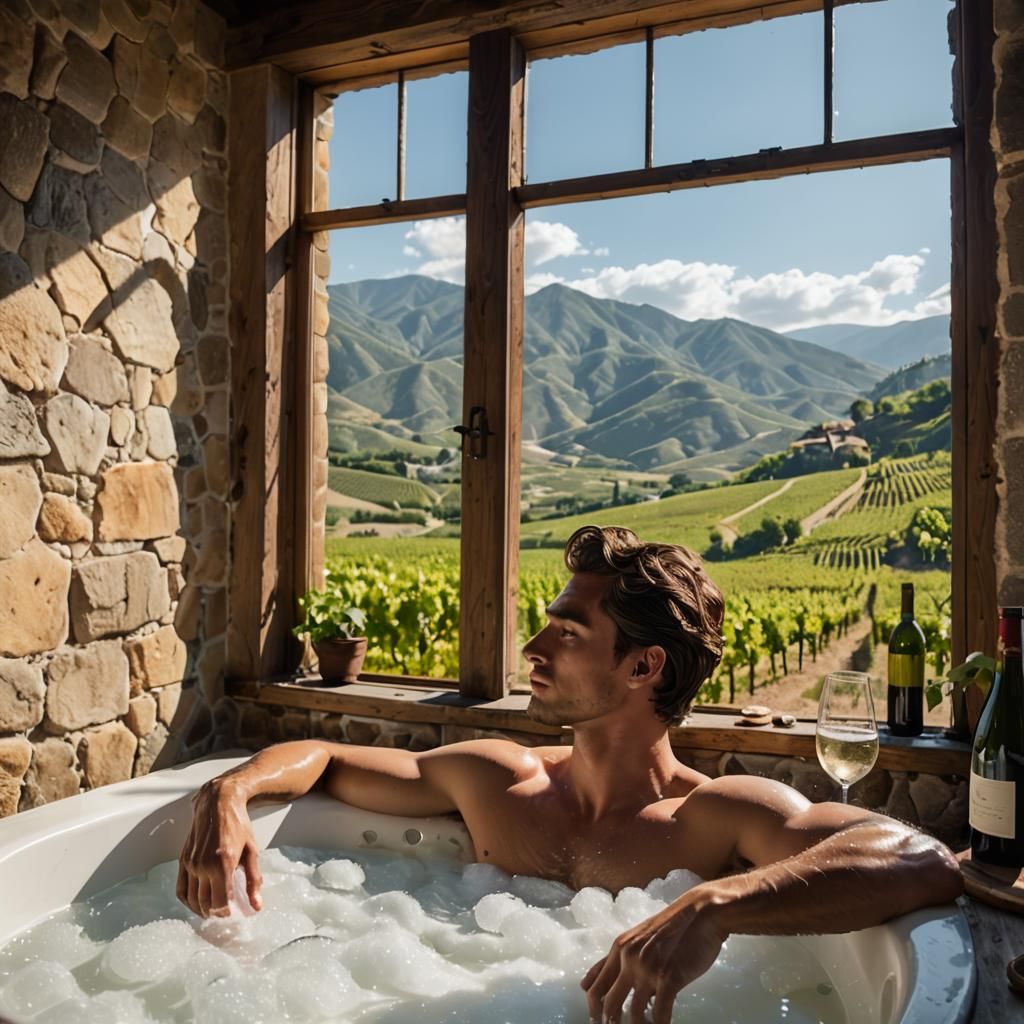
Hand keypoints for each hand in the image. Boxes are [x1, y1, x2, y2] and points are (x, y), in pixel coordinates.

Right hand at [176, 779, 262, 917]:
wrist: (218, 803)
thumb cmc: (238, 825)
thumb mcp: (252, 850)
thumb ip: (254, 879)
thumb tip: (257, 906)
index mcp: (223, 863)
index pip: (220, 902)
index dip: (226, 912)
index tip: (233, 912)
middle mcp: (203, 865)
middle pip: (205, 903)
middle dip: (215, 913)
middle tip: (224, 913)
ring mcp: (190, 863)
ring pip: (191, 899)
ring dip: (200, 909)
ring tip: (212, 910)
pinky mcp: (182, 860)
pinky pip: (180, 889)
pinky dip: (187, 901)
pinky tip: (196, 902)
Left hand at [581, 892, 727, 1023]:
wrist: (703, 912)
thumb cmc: (673, 927)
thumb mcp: (638, 938)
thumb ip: (616, 960)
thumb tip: (584, 984)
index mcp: (619, 948)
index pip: (594, 987)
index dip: (593, 1010)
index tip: (597, 1022)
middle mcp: (629, 959)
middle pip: (609, 1005)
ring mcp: (648, 969)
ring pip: (634, 1015)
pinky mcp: (669, 977)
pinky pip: (659, 1014)